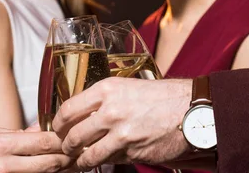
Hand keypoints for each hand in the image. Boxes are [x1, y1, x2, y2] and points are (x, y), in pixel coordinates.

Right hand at [0, 126, 72, 172]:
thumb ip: (15, 134)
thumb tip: (38, 130)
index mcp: (1, 145)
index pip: (42, 142)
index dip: (61, 140)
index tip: (71, 137)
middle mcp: (5, 166)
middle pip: (48, 162)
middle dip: (67, 158)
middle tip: (78, 152)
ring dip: (59, 171)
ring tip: (71, 164)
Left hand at [52, 77, 192, 169]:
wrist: (190, 109)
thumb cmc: (161, 96)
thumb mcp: (127, 87)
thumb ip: (103, 100)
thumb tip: (81, 114)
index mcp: (107, 90)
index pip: (68, 110)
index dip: (58, 124)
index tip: (59, 128)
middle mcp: (111, 111)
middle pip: (73, 136)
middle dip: (67, 146)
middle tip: (69, 147)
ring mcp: (122, 134)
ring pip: (88, 155)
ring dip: (83, 160)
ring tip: (84, 158)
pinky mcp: (133, 152)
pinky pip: (111, 161)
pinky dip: (106, 162)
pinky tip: (107, 158)